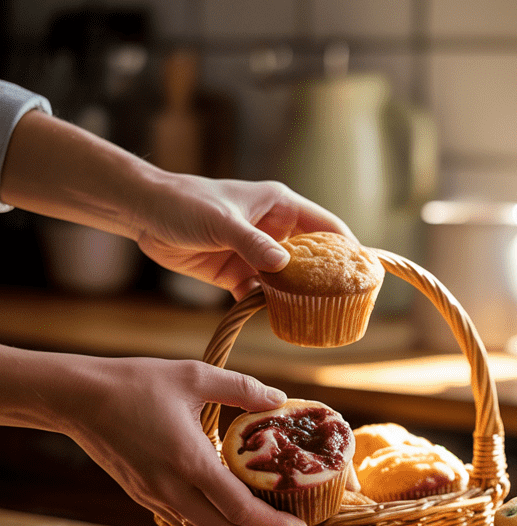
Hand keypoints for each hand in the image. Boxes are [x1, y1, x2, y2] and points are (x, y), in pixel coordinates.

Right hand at [63, 355, 311, 525]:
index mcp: (189, 462)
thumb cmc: (136, 383)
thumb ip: (241, 388)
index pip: (239, 510)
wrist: (76, 397)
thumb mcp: (194, 375)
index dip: (273, 525)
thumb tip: (279, 398)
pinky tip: (230, 515)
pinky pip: (186, 523)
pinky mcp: (143, 496)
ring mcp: (155, 497)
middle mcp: (171, 488)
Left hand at [136, 174, 354, 299]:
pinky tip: (281, 322)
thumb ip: (252, 243)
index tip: (365, 273)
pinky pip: (263, 296)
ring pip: (289, 281)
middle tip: (347, 304)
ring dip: (300, 298)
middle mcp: (275, 231)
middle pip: (313, 259)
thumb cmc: (185, 203)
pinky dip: (271, 308)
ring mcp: (257, 255)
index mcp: (280, 207)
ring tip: (320, 319)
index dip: (349, 248)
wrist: (143, 213)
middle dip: (328, 280)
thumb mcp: (221, 220)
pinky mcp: (238, 274)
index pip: (327, 227)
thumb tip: (284, 266)